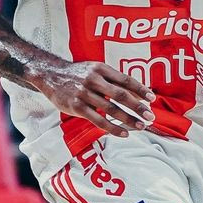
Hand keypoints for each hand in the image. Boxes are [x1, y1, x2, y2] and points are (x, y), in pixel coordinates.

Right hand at [35, 61, 155, 138]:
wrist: (50, 75)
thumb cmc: (78, 74)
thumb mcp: (95, 69)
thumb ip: (113, 79)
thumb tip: (136, 93)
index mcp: (101, 69)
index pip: (125, 79)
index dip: (140, 89)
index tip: (152, 98)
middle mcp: (93, 80)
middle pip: (121, 95)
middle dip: (138, 107)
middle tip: (150, 116)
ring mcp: (84, 93)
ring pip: (111, 109)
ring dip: (128, 119)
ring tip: (141, 126)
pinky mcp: (76, 107)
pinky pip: (98, 120)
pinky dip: (113, 128)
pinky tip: (124, 133)